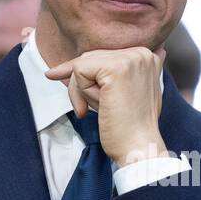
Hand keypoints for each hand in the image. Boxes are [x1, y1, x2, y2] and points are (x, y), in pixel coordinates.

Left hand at [44, 46, 167, 165]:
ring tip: (105, 109)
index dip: (84, 73)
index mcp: (146, 56)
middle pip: (91, 57)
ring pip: (83, 64)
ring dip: (83, 91)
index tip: (54, 74)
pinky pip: (79, 71)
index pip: (103, 55)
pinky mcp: (116, 68)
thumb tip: (74, 65)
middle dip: (82, 85)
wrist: (138, 147)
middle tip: (96, 108)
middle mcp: (141, 52)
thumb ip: (112, 74)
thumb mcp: (124, 92)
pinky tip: (101, 107)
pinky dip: (81, 93)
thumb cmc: (130, 126)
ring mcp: (131, 58)